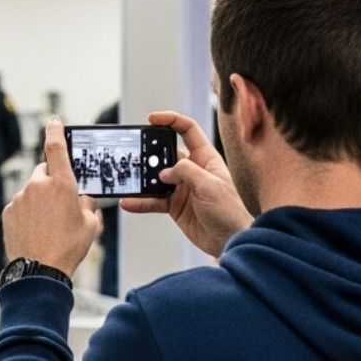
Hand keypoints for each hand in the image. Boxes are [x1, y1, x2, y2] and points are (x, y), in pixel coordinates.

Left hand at [2, 118, 101, 277]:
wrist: (40, 271)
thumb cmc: (68, 248)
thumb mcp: (91, 224)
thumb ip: (87, 203)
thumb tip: (82, 197)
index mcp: (62, 184)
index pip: (57, 147)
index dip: (56, 130)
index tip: (54, 121)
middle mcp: (38, 186)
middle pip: (45, 172)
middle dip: (52, 182)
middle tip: (62, 203)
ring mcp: (20, 198)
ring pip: (32, 191)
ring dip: (40, 200)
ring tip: (49, 225)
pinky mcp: (8, 211)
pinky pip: (20, 205)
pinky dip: (27, 212)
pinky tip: (36, 230)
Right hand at [121, 111, 253, 256]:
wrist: (231, 241)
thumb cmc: (230, 211)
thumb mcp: (210, 186)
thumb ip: (186, 172)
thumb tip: (164, 172)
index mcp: (205, 158)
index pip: (187, 130)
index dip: (170, 121)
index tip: (151, 119)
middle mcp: (192, 170)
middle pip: (165, 154)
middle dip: (149, 154)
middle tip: (135, 157)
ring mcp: (182, 188)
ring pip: (156, 179)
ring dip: (142, 181)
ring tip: (128, 181)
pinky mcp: (174, 206)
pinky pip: (153, 201)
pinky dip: (141, 202)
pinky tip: (129, 202)